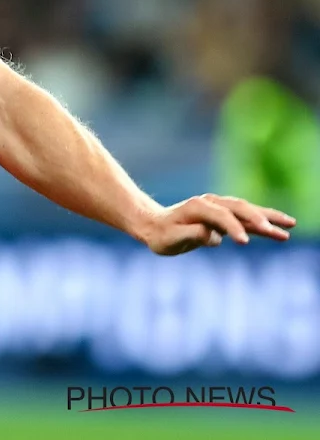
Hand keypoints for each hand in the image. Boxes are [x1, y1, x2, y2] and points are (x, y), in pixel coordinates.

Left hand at [137, 194, 295, 255]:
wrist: (155, 225)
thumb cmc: (161, 235)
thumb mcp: (170, 239)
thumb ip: (190, 235)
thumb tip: (211, 235)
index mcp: (197, 207)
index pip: (221, 217)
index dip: (233, 228)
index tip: (245, 242)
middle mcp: (210, 203)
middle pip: (240, 208)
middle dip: (259, 219)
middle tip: (278, 231)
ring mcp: (219, 207)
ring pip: (248, 210)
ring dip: (268, 217)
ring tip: (291, 225)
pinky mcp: (224, 215)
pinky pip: (246, 218)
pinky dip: (263, 222)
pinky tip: (280, 229)